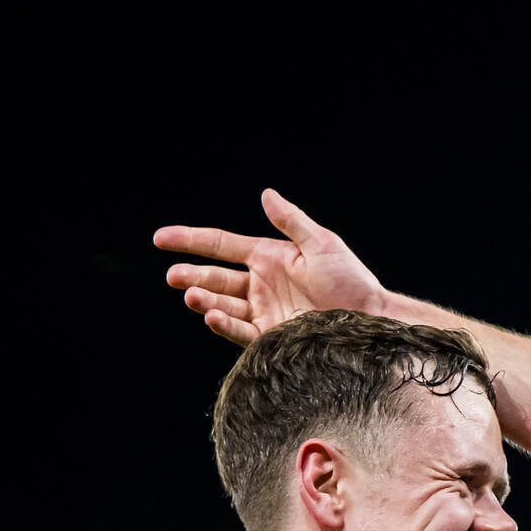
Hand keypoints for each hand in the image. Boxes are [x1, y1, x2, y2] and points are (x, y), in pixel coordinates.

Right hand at [153, 189, 387, 345]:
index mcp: (268, 258)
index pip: (220, 246)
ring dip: (206, 299)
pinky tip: (212, 316)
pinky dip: (225, 324)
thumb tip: (265, 194)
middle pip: (216, 278)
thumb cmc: (352, 280)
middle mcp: (261, 285)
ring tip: (191, 295)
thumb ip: (291, 222)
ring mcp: (264, 311)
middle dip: (192, 276)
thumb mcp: (322, 244)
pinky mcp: (271, 337)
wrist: (371, 319)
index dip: (190, 241)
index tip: (160, 239)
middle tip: (173, 276)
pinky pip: (241, 331)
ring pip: (224, 304)